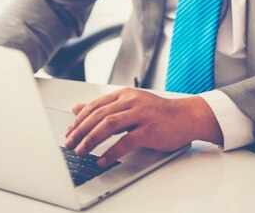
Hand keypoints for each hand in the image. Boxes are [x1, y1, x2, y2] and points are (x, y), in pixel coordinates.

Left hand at [64, 87, 222, 166]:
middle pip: (99, 114)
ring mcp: (141, 114)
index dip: (79, 119)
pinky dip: (112, 151)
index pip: (95, 105)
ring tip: (81, 151)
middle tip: (69, 144)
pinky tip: (103, 159)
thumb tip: (77, 107)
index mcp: (124, 94)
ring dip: (92, 139)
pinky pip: (127, 140)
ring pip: (109, 124)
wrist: (186, 116)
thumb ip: (104, 107)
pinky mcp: (150, 129)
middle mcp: (131, 101)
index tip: (69, 132)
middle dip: (80, 130)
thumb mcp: (129, 105)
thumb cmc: (158, 113)